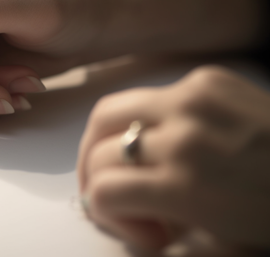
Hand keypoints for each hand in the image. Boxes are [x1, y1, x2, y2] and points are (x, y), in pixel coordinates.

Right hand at [78, 66, 269, 251]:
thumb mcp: (222, 245)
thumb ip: (158, 235)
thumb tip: (122, 219)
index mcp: (188, 184)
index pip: (103, 191)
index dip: (107, 216)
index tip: (141, 229)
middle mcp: (183, 133)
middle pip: (98, 148)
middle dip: (95, 178)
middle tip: (114, 195)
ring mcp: (194, 97)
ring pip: (109, 112)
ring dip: (108, 143)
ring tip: (127, 163)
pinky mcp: (207, 78)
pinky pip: (151, 96)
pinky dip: (146, 120)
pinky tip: (169, 140)